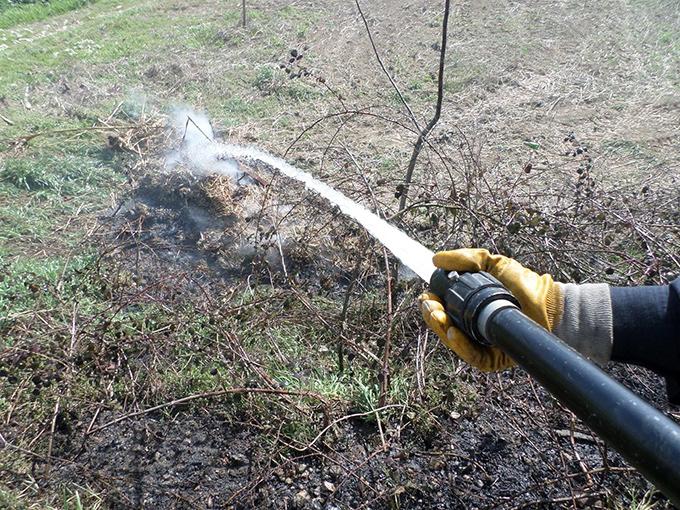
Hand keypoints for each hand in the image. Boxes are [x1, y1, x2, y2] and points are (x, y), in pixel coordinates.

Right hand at [419, 248, 562, 370]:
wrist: (549, 304)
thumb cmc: (524, 284)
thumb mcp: (492, 264)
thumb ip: (467, 258)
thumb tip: (436, 259)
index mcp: (467, 307)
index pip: (441, 308)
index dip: (431, 303)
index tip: (428, 295)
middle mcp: (471, 326)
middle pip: (442, 326)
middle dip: (432, 316)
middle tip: (432, 306)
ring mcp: (480, 344)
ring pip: (452, 342)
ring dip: (441, 330)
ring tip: (439, 317)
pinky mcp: (493, 359)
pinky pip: (472, 356)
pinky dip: (460, 346)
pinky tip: (454, 334)